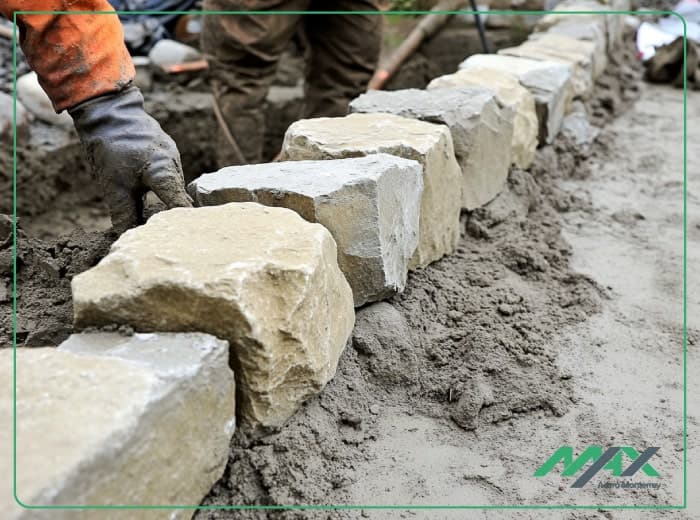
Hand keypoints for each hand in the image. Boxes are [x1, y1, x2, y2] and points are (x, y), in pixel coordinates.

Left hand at [69, 85, 191, 233]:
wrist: (106, 110)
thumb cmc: (109, 147)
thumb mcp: (113, 186)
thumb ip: (125, 213)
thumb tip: (128, 235)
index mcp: (165, 172)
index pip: (180, 205)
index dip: (180, 223)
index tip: (179, 237)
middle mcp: (174, 163)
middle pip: (178, 196)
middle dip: (171, 214)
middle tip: (162, 232)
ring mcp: (172, 155)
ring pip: (173, 185)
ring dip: (165, 198)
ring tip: (153, 212)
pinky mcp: (165, 150)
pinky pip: (168, 173)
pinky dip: (161, 185)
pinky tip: (148, 191)